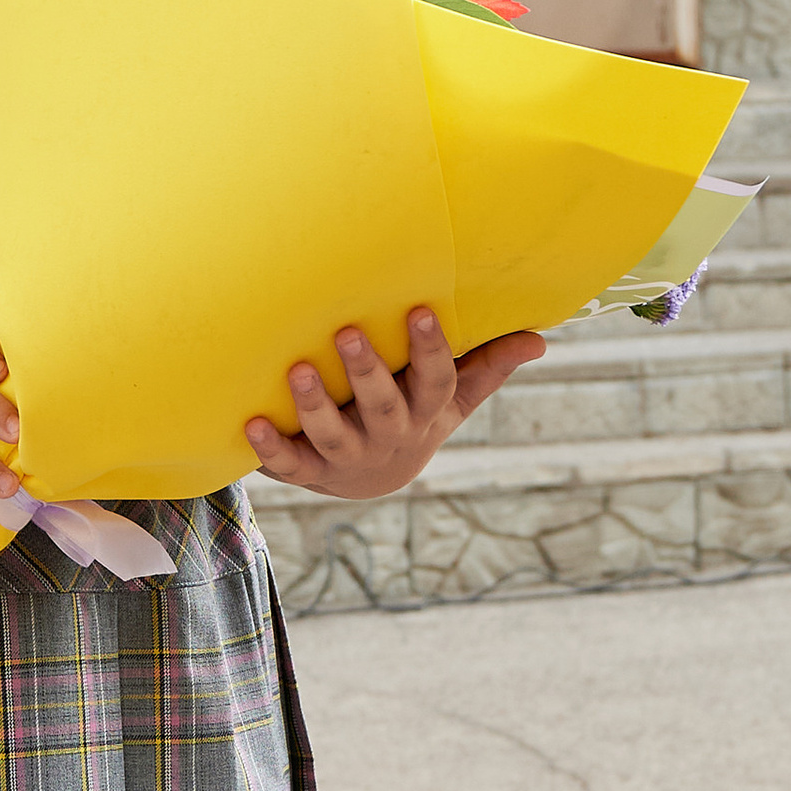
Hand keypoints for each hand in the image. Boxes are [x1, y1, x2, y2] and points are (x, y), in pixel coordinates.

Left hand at [246, 311, 544, 499]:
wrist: (371, 480)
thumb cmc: (413, 418)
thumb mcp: (452, 400)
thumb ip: (488, 367)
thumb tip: (540, 338)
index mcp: (425, 413)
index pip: (436, 381)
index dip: (431, 349)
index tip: (419, 309)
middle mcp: (389, 437)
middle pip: (383, 408)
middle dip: (367, 372)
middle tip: (347, 332)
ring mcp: (347, 458)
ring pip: (333, 436)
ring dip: (315, 405)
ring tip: (297, 370)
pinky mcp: (309, 472)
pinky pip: (290, 465)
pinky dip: (270, 448)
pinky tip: (251, 422)